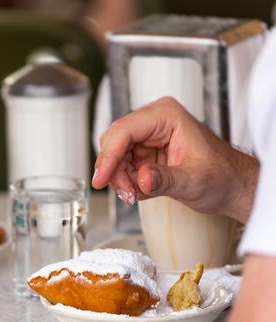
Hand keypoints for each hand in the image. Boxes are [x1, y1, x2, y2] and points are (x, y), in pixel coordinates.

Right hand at [92, 97, 257, 222]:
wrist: (231, 185)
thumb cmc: (221, 175)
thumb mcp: (194, 180)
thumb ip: (166, 180)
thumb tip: (142, 178)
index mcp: (166, 116)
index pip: (125, 131)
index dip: (108, 156)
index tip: (101, 179)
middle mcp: (153, 122)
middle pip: (114, 142)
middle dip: (115, 171)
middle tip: (126, 193)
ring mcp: (147, 136)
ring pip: (114, 156)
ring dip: (121, 179)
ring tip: (137, 195)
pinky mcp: (144, 152)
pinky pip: (122, 166)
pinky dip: (127, 182)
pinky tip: (142, 190)